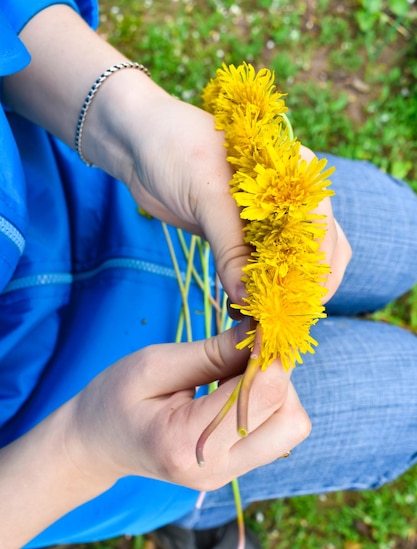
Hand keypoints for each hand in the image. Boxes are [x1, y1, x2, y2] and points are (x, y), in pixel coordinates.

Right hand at [67, 321, 310, 491]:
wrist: (95, 445)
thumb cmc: (113, 399)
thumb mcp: (152, 365)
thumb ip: (210, 353)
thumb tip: (261, 332)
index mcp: (187, 443)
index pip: (263, 396)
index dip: (271, 354)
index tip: (261, 326)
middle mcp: (216, 468)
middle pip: (292, 421)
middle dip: (280, 378)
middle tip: (247, 351)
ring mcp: (227, 475)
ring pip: (290, 427)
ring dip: (275, 390)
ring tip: (236, 369)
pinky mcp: (233, 469)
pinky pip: (274, 432)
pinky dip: (266, 403)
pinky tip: (235, 386)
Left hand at [124, 100, 350, 306]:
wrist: (139, 143)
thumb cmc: (176, 150)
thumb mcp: (208, 196)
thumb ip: (231, 247)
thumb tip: (247, 298)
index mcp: (295, 171)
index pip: (320, 230)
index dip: (312, 271)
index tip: (293, 307)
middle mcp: (291, 194)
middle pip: (318, 250)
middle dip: (304, 287)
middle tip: (280, 320)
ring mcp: (269, 215)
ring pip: (295, 261)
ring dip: (285, 290)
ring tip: (265, 318)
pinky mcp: (245, 232)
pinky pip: (265, 264)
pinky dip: (262, 287)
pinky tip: (249, 305)